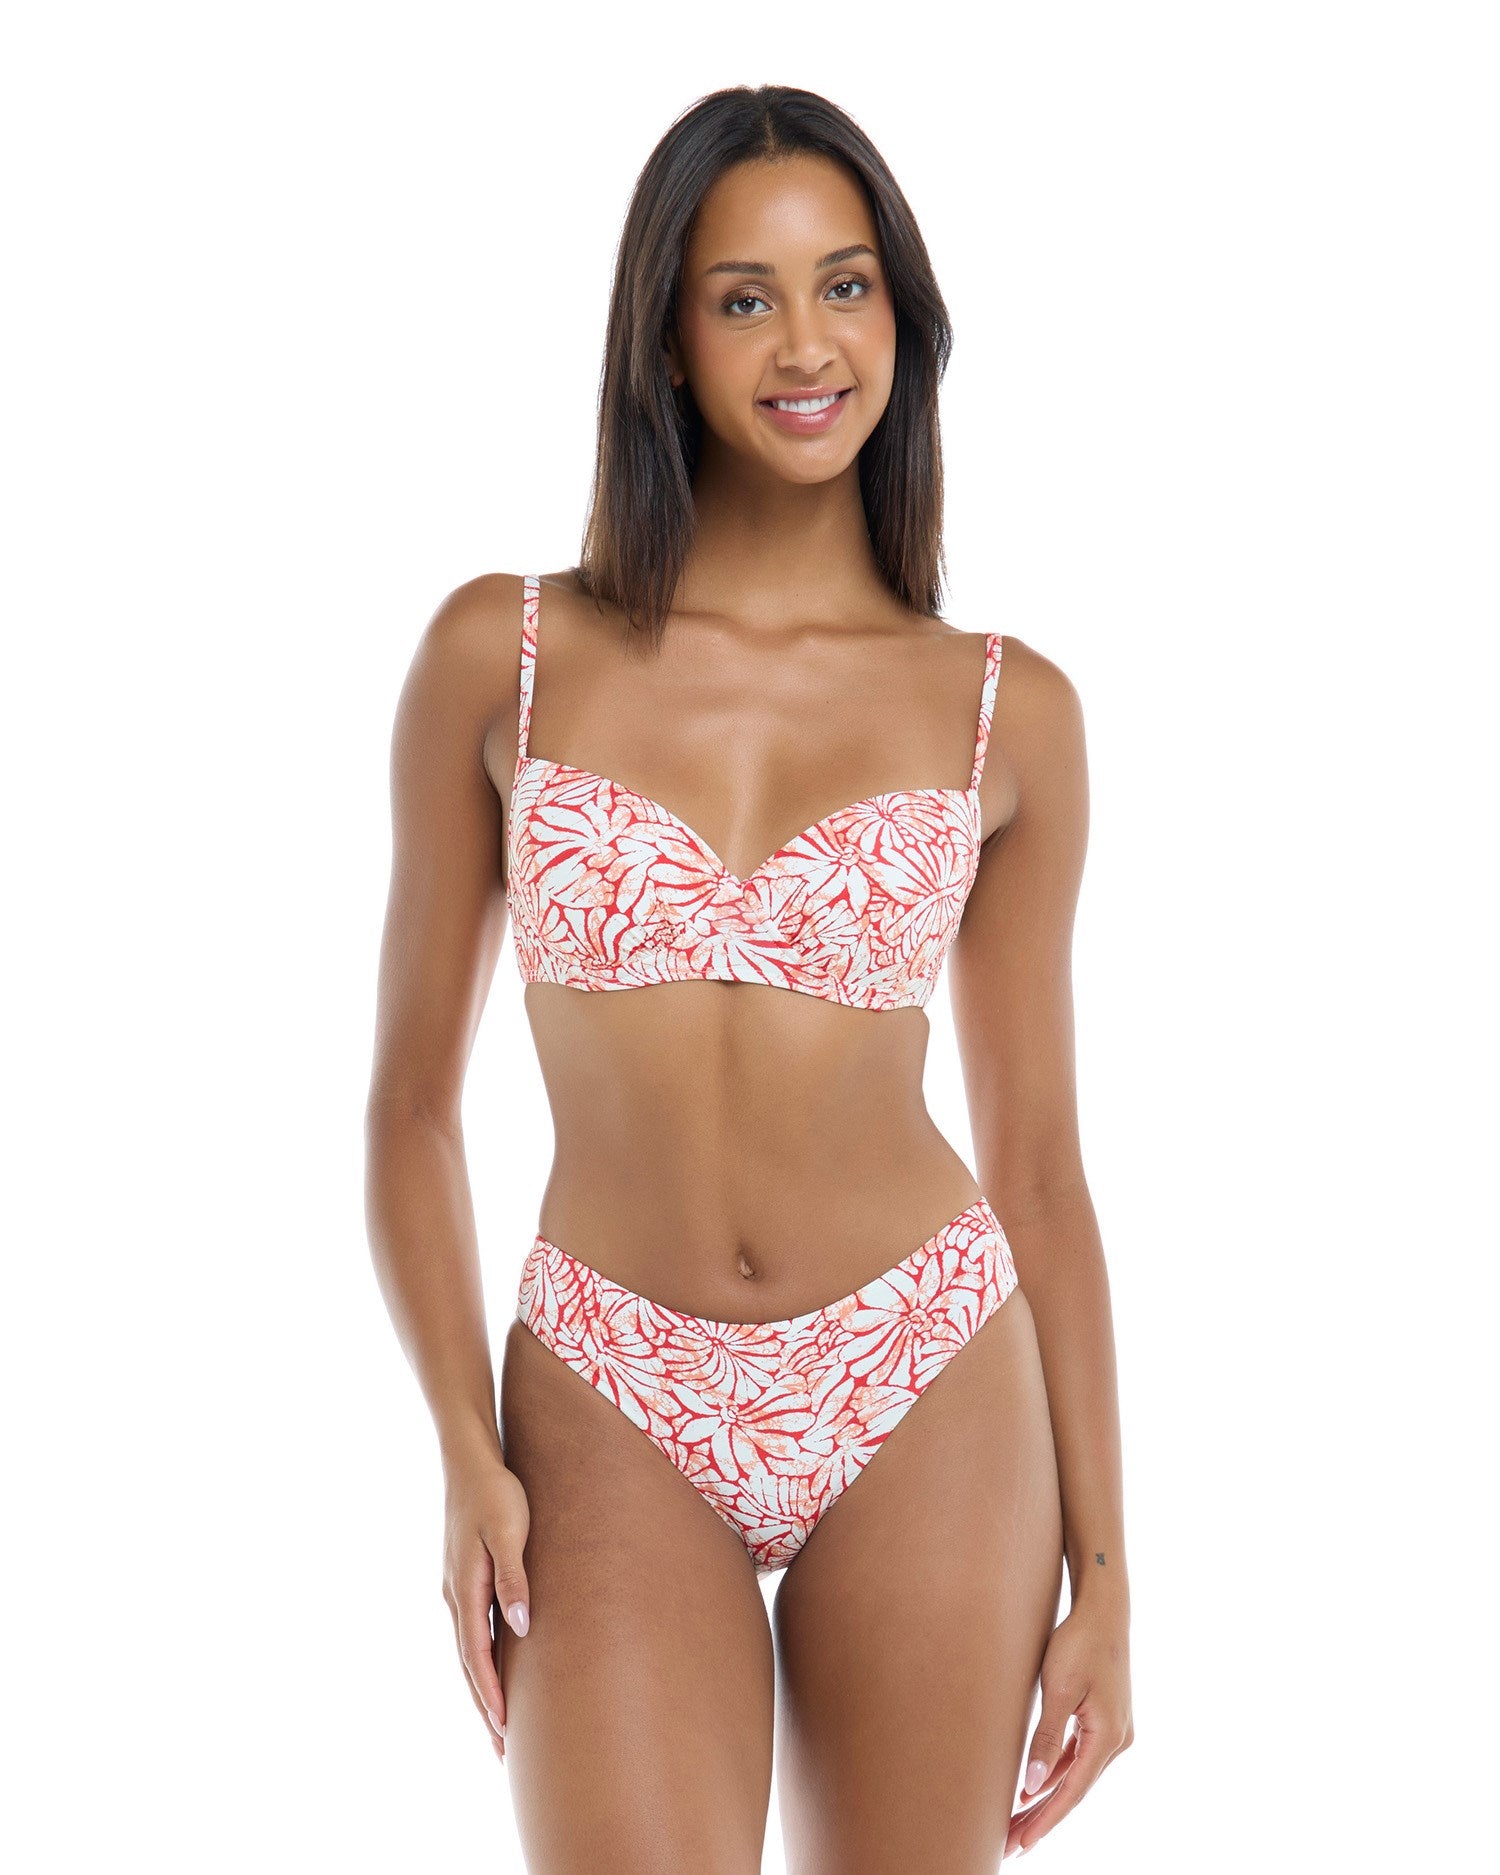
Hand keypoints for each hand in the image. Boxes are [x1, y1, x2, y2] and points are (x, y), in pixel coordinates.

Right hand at [440, 1446, 531, 1765]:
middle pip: (468, 1664)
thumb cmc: (495, 1490)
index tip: (505, 1733)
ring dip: (481, 1688)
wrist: (469, 1456)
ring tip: (499, 1724)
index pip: (477, 1657)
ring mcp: (457, 1588)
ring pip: (468, 1651)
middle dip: (484, 1708)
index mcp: (465, 1590)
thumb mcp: (508, 1531)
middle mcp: (455, 1596)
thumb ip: (514, 1578)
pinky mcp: (464, 1577)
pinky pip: (472, 1631)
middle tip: (503, 1751)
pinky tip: (493, 1669)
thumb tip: (521, 1628)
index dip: (491, 1696)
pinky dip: (480, 1660)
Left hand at [1004, 1598, 1132, 1857]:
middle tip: (1009, 1844)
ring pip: (1075, 1776)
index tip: (1021, 1845)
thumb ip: (1046, 1739)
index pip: (1071, 1793)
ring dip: (1047, 1798)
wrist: (1103, 1609)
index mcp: (1108, 1739)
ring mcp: (1112, 1731)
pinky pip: (1077, 1757)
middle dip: (1041, 1817)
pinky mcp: (1103, 1720)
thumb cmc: (1079, 1643)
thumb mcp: (1058, 1690)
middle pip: (1074, 1791)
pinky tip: (1035, 1787)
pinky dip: (1056, 1773)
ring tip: (1016, 1822)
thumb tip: (1031, 1787)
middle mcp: (1116, 1742)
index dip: (1045, 1821)